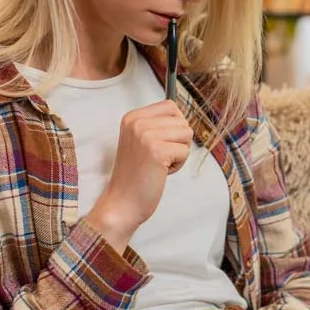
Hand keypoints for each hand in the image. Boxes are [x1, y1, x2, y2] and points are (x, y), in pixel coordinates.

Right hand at [87, 100, 191, 251]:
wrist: (122, 202)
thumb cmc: (136, 175)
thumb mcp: (141, 141)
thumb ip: (158, 126)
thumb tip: (184, 117)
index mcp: (132, 117)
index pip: (170, 106)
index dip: (174, 127)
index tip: (158, 145)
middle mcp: (137, 122)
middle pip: (181, 120)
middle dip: (178, 141)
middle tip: (158, 158)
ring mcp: (145, 135)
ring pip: (187, 134)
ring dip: (179, 152)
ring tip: (159, 164)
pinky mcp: (157, 151)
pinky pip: (186, 151)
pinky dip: (178, 165)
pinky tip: (160, 172)